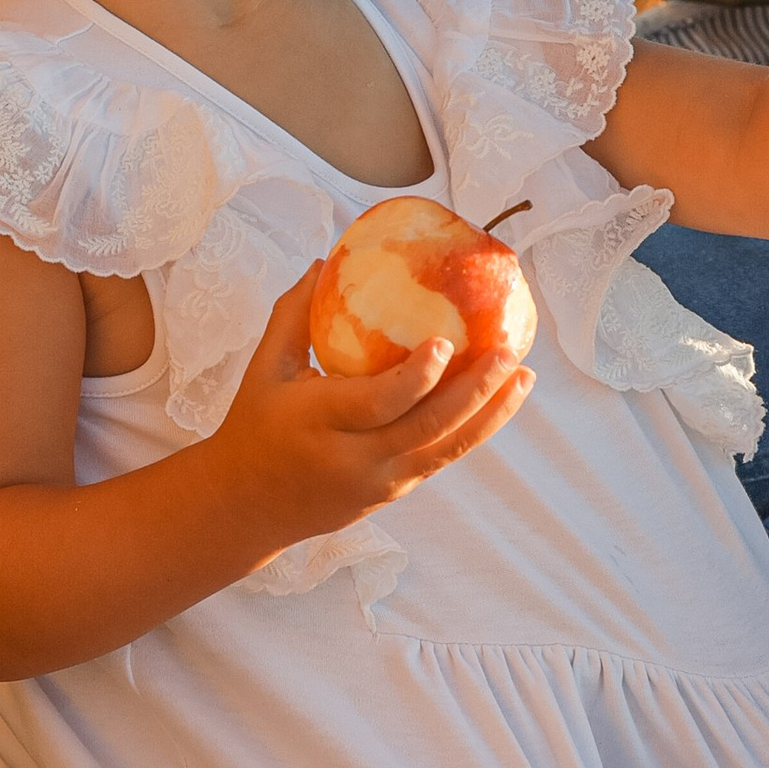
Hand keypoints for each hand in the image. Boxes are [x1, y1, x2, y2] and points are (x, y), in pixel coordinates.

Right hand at [207, 269, 532, 549]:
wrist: (244, 507)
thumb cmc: (253, 426)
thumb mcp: (264, 369)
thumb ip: (294, 315)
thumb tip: (325, 260)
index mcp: (318, 422)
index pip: (377, 404)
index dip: (415, 378)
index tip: (444, 342)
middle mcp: (354, 459)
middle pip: (427, 430)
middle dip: (474, 392)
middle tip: (508, 352)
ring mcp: (379, 482)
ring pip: (445, 450)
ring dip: (490, 414)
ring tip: (524, 376)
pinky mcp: (393, 493)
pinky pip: (440, 458)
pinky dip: (473, 429)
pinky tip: (499, 400)